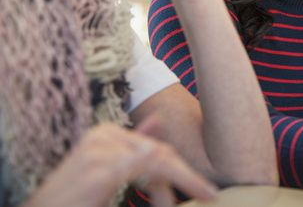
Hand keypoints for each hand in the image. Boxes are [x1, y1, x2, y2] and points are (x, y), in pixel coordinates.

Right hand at [25, 116, 216, 206]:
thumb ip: (133, 148)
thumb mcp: (108, 171)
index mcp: (108, 134)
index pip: (156, 149)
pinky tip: (182, 185)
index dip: (181, 171)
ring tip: (193, 198)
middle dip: (185, 177)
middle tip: (210, 194)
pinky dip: (161, 176)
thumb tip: (157, 122)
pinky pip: (138, 167)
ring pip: (157, 162)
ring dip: (175, 187)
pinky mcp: (98, 170)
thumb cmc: (75, 197)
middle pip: (159, 154)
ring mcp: (100, 151)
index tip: (206, 190)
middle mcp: (104, 136)